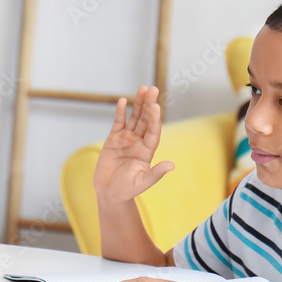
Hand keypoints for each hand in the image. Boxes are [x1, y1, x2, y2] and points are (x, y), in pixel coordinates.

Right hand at [93, 86, 174, 207]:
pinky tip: (122, 101)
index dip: (154, 119)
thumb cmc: (127, 190)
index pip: (153, 131)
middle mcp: (139, 142)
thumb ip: (156, 174)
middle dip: (149, 105)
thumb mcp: (143, 183)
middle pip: (145, 120)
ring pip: (134, 118)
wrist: (110, 193)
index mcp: (147, 151)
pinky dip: (120, 112)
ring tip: (142, 88)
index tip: (155, 106)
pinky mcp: (113, 139)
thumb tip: (172, 166)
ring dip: (138, 104)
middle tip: (153, 89)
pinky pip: (118, 123)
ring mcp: (126, 139)